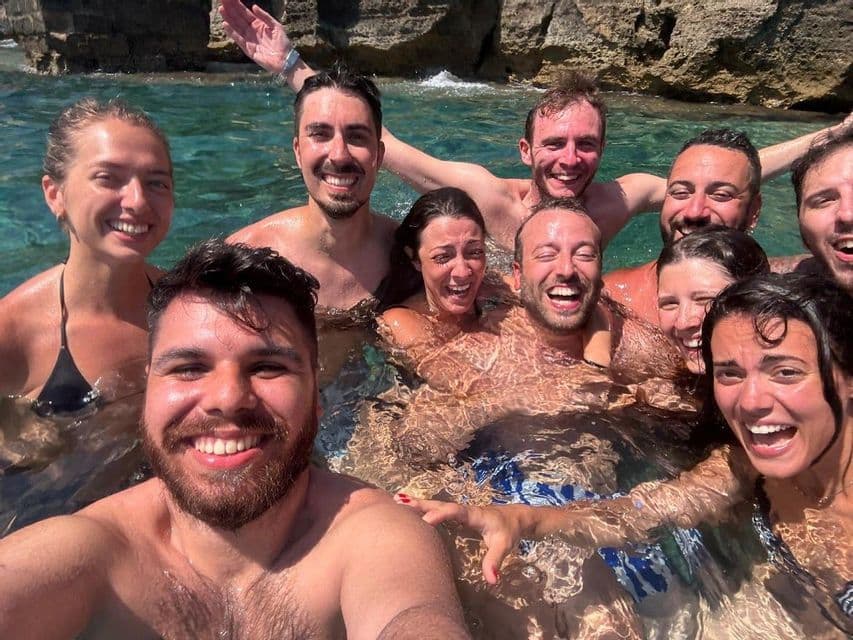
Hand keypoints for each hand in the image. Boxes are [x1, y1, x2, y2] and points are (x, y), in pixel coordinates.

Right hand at [219, 0, 290, 73]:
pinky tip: (225, 24)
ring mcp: (249, 40)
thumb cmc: (283, 43)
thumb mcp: (276, 26)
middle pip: (238, 18)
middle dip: (230, 9)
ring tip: (221, 9)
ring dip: (228, 18)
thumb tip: (253, 6)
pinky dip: (232, 32)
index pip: (244, 12)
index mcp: (258, 24)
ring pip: (236, 27)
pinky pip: (238, 39)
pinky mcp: (248, 49)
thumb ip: (265, 16)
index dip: (237, 5)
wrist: (286, 60)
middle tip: (221, 0)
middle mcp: (251, 31)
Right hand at [395, 493, 526, 584]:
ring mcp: (459, 512)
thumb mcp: (504, 546)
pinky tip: (408, 508)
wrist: (516, 518)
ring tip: (397, 501)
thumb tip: (491, 580)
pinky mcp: (456, 516)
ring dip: (418, 504)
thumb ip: (495, 561)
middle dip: (421, 504)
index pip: (454, 512)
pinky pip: (437, 510)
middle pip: (439, 505)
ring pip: (436, 506)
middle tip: (400, 503)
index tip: (425, 520)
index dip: (440, 515)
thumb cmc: (508, 531)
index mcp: (473, 514)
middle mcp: (463, 510)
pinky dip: (422, 508)